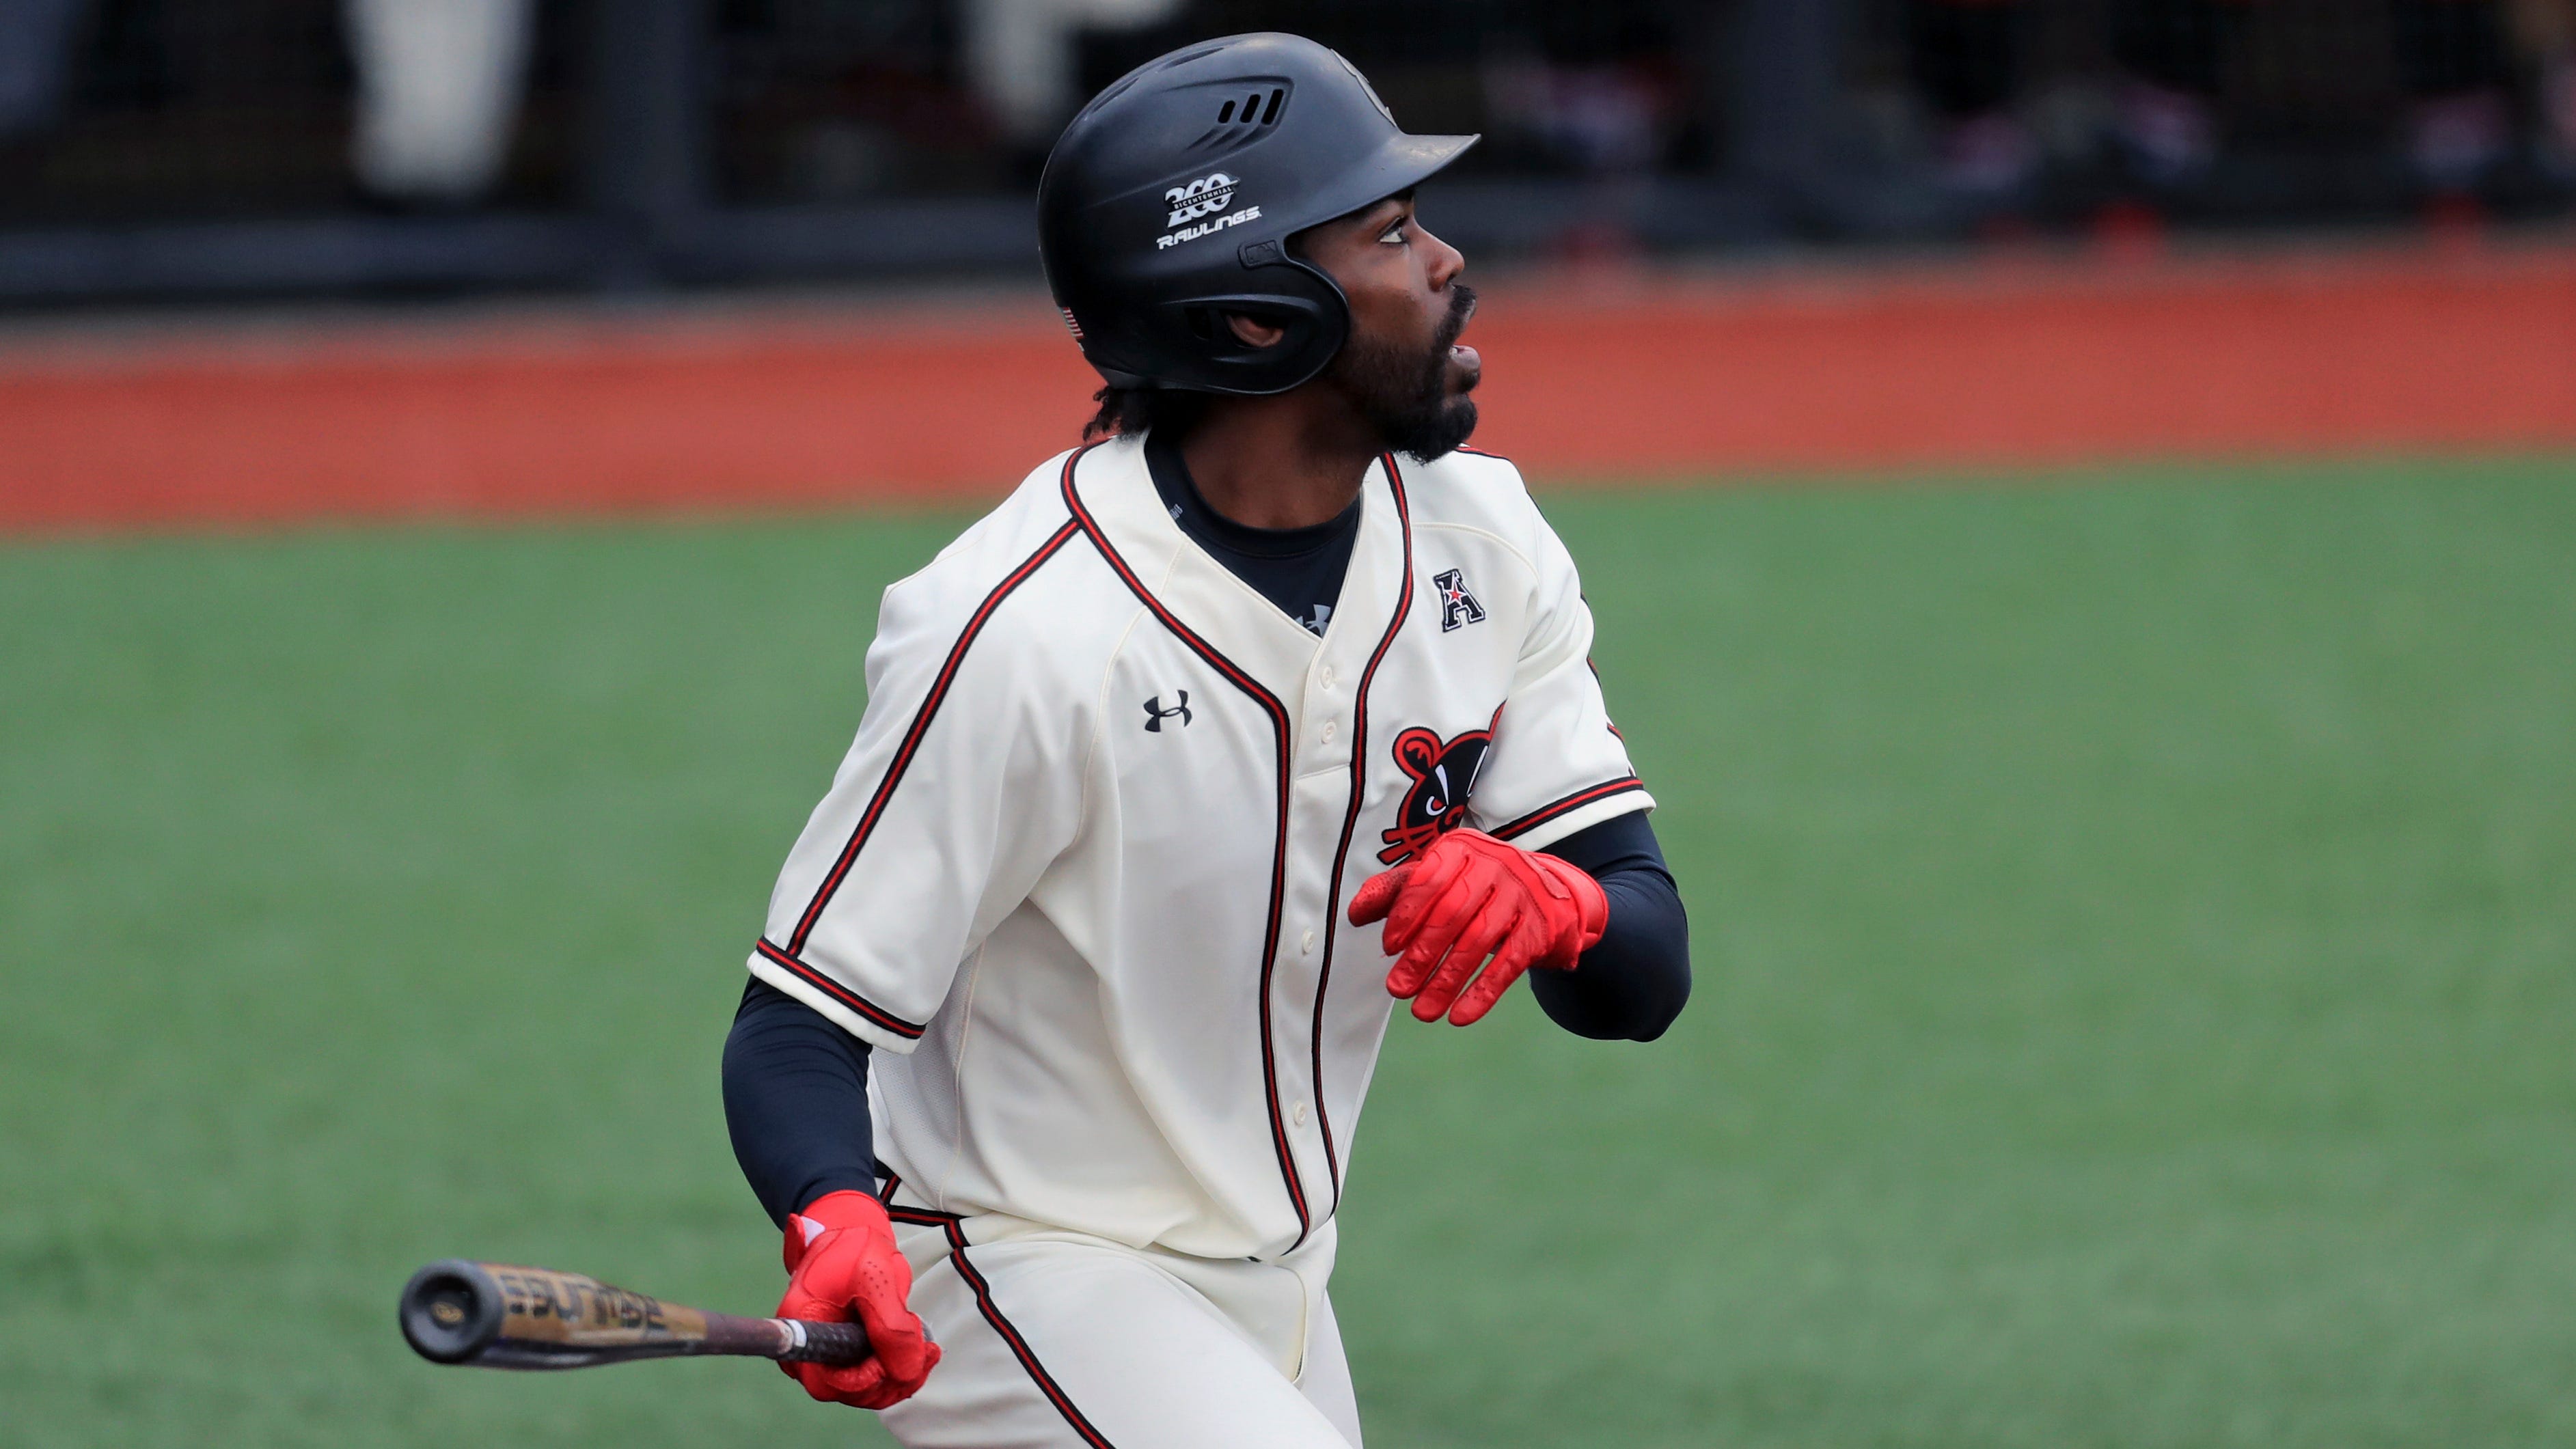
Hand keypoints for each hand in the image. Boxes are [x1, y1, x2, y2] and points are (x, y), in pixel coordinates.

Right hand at [777, 1190, 939, 1408]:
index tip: (890, 1361)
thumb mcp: (876, 1277)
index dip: (862, 1381)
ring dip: (900, 1376)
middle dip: (890, 1380)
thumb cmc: (855, 1247)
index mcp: (803, 1326)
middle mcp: (807, 1348)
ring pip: (862, 1390)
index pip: (827, 1381)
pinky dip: (898, 1370)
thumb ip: (891, 1325)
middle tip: (925, 1351)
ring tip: (928, 1348)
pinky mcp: (843, 1353)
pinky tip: (922, 1351)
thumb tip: (906, 1372)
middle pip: (846, 1391)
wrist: (851, 1234)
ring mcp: (825, 1353)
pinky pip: (869, 1377)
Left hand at [1348, 828, 1607, 1025]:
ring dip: (1447, 981)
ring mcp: (1522, 894)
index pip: (1428, 880)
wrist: (1550, 890)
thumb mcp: (1440, 877)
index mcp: (1461, 848)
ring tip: (1423, 1011)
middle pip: (1452, 914)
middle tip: (1398, 989)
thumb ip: (1397, 892)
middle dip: (1422, 956)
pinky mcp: (1541, 927)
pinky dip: (1483, 992)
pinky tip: (1461, 1015)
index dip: (1406, 915)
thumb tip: (1355, 913)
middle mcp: (1494, 864)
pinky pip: (1509, 964)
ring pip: (1479, 942)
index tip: (1388, 948)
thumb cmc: (1479, 885)